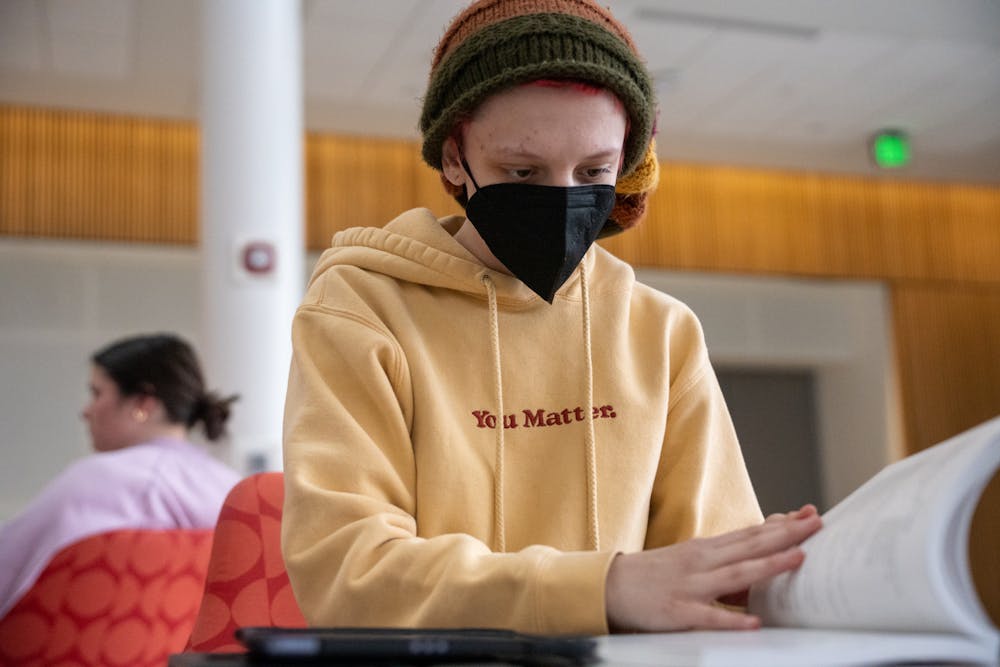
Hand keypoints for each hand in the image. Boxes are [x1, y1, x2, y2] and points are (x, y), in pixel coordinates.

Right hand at [605, 504, 820, 631]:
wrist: (609, 585)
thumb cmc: (654, 574)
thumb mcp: (690, 560)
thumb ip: (724, 560)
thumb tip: (761, 560)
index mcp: (706, 549)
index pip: (750, 533)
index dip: (781, 525)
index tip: (810, 514)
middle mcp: (702, 562)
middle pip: (750, 546)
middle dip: (786, 535)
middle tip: (818, 523)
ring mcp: (690, 586)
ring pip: (736, 575)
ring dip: (768, 565)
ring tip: (798, 559)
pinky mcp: (677, 612)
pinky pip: (708, 617)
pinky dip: (731, 619)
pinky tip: (754, 622)